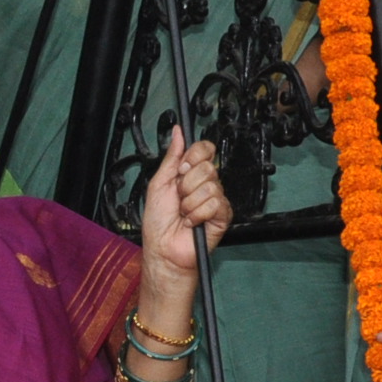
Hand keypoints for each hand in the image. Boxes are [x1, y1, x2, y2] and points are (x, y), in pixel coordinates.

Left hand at [138, 128, 228, 280]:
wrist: (163, 249)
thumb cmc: (158, 222)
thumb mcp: (158, 184)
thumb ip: (171, 157)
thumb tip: (178, 132)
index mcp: (191, 174)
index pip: (204, 150)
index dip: (193, 156)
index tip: (181, 170)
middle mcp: (205, 184)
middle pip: (207, 167)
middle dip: (186, 184)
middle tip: (179, 198)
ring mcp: (215, 200)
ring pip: (210, 186)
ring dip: (190, 203)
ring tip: (184, 213)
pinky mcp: (222, 215)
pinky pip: (214, 203)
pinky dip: (197, 214)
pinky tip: (192, 222)